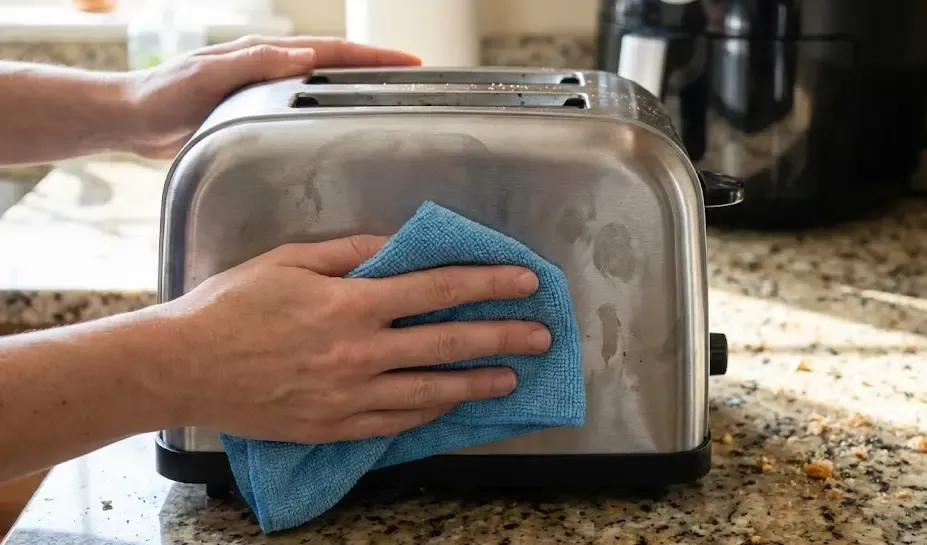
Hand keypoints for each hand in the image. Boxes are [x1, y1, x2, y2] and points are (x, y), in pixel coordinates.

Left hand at [124, 36, 420, 158]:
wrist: (132, 117)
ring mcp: (263, 91)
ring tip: (389, 105)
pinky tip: (337, 131)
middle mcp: (270, 69)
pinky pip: (302, 110)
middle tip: (412, 83)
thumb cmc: (164, 95)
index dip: (373, 57)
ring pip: (321, 88)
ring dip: (355, 91)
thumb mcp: (208, 75)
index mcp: (266, 56)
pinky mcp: (253, 115)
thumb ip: (253, 63)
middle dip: (375, 70)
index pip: (332, 52)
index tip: (409, 62)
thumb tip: (305, 57)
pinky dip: (328, 112)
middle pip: (335, 66)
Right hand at [162, 235, 551, 442]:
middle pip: (447, 343)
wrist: (184, 367)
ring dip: (478, 383)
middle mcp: (358, 352)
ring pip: (431, 391)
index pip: (437, 289)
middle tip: (541, 335)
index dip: (486, 283)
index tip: (523, 282)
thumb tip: (398, 247)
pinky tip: (453, 406)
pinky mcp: (335, 427)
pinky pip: (396, 422)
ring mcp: (349, 396)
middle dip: (502, 336)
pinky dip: (431, 412)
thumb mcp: (289, 261)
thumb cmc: (231, 307)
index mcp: (350, 304)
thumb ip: (349, 252)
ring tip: (513, 377)